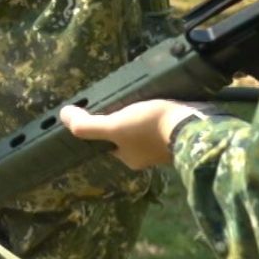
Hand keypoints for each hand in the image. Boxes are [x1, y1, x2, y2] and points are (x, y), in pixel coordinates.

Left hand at [58, 99, 207, 169]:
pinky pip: (164, 125)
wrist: (196, 127)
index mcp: (130, 159)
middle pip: (128, 136)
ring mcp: (166, 148)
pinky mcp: (183, 135)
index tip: (104, 110)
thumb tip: (63, 116)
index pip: (109, 142)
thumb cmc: (150, 128)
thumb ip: (88, 125)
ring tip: (142, 99)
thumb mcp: (114, 126)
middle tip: (124, 102)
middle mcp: (147, 158)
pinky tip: (161, 102)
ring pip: (147, 131)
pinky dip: (160, 116)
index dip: (104, 127)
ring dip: (144, 118)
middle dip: (125, 122)